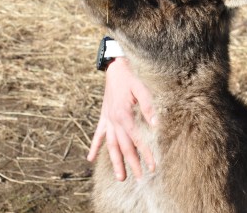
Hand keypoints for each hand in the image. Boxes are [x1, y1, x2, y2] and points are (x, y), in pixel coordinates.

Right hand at [87, 57, 155, 180]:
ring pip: (110, 146)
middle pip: (123, 147)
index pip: (137, 140)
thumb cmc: (130, 78)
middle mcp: (113, 121)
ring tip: (120, 178)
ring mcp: (107, 120)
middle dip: (132, 164)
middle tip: (139, 179)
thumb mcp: (142, 89)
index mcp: (124, 115)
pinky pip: (98, 135)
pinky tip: (90, 159)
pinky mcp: (104, 117)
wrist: (115, 68)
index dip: (146, 154)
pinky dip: (94, 147)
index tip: (153, 167)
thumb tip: (156, 124)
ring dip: (115, 162)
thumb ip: (149, 106)